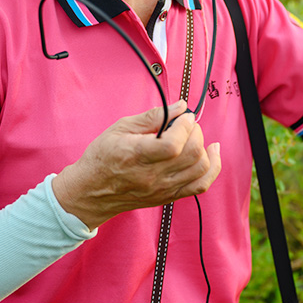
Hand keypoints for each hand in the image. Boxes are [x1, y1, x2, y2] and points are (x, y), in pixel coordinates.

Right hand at [52, 101, 220, 229]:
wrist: (90, 192)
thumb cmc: (102, 158)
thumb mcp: (120, 128)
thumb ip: (153, 117)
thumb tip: (179, 106)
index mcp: (137, 156)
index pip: (173, 145)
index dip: (184, 126)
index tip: (183, 115)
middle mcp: (153, 176)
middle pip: (192, 154)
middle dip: (195, 131)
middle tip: (185, 123)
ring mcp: (163, 189)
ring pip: (200, 169)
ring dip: (203, 147)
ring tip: (192, 136)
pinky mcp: (168, 196)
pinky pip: (200, 186)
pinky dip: (212, 168)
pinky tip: (211, 153)